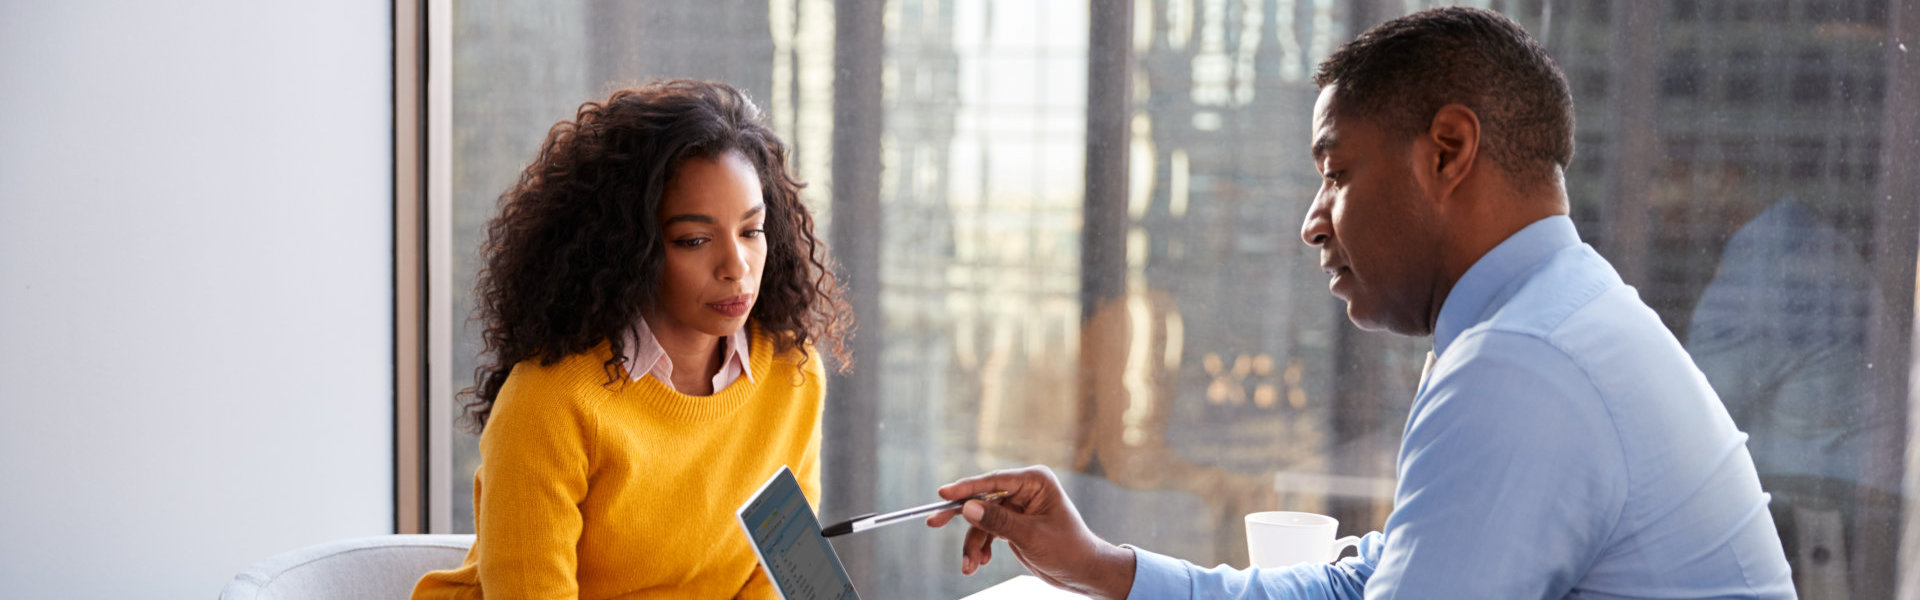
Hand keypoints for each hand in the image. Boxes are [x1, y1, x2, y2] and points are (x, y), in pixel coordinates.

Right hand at [924, 465, 1135, 599]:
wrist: (1082, 572)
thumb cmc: (1068, 549)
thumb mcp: (1031, 536)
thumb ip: (998, 522)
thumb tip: (968, 508)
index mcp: (1035, 481)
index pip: (994, 481)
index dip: (966, 488)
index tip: (943, 494)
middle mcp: (1024, 490)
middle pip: (981, 499)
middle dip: (961, 517)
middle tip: (934, 522)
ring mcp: (1016, 507)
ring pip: (981, 521)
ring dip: (973, 544)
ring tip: (970, 565)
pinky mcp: (1012, 524)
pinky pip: (987, 532)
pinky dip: (981, 548)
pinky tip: (980, 562)